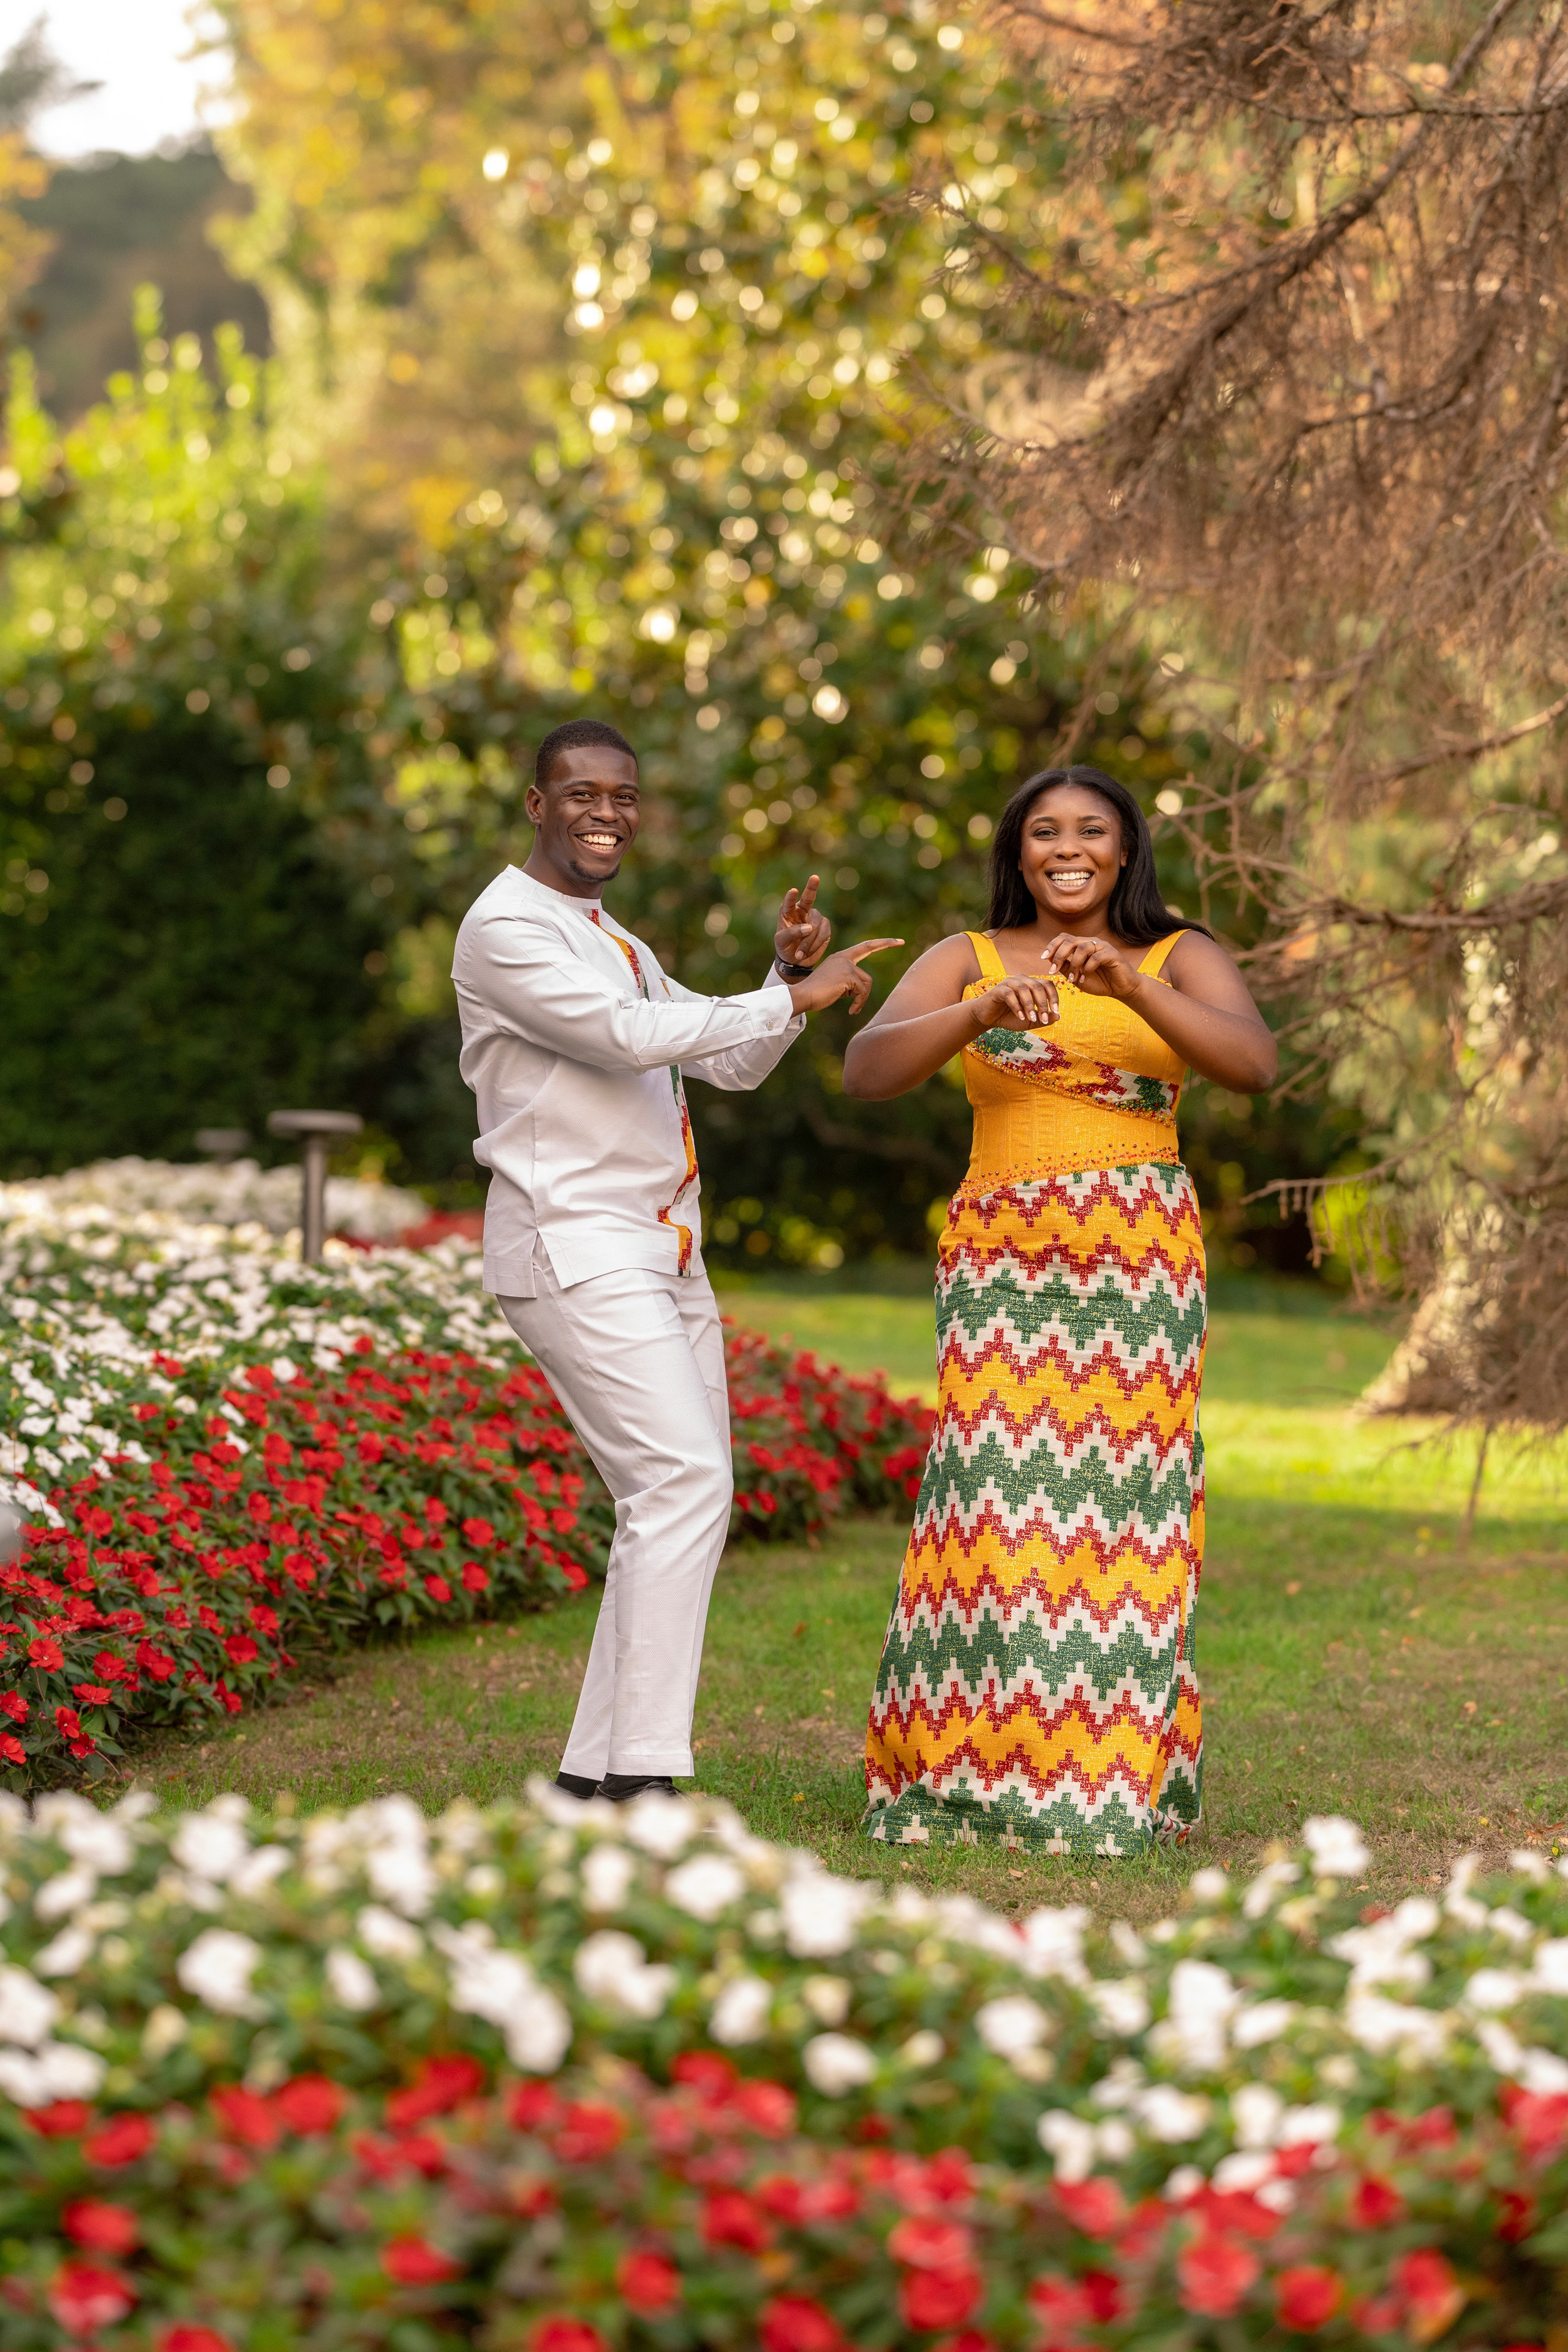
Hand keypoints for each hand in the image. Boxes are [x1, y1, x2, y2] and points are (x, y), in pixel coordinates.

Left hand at [775, 873, 831, 969]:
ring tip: (799, 954)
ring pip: (816, 925)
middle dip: (812, 888)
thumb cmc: (785, 947)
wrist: (795, 960)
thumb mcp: (781, 941)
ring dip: (808, 942)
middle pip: (808, 898)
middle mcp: (802, 911)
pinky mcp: (825, 928)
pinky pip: (823, 934)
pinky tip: (807, 952)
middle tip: (815, 877)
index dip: (791, 897)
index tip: (793, 891)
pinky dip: (815, 944)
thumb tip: (809, 928)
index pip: (789, 902)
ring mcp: (815, 918)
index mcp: (788, 911)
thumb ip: (791, 933)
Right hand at [787, 938, 902, 1015]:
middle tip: (902, 942)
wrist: (802, 996)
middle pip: (868, 966)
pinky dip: (859, 1003)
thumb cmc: (816, 994)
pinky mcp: (848, 976)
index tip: (896, 941)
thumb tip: (861, 990)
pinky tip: (851, 1010)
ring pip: (866, 983)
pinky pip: (862, 992)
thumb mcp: (834, 984)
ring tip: (852, 1007)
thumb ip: (848, 981)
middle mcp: (844, 958)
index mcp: (840, 958)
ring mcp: (846, 966)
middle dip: (887, 945)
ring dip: (862, 998)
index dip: (880, 944)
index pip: (864, 947)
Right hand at [969, 971, 1058, 1033]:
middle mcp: (1022, 980)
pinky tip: (1019, 1016)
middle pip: (1037, 986)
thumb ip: (1043, 1019)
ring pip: (1024, 988)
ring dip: (1030, 1005)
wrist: (988, 1019)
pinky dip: (1016, 1006)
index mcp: (1031, 984)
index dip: (1053, 997)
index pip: (1047, 985)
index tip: (1056, 1011)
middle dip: (1043, 1003)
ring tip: (1031, 1018)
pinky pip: (1009, 994)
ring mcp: (1009, 983)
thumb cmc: (1010, 1017)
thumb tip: (1058, 1016)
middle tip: (1043, 1019)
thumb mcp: (1029, 1021)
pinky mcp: (998, 989)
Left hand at [1039, 933, 1142, 1000]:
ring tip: (1073, 979)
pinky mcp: (1112, 954)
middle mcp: (1091, 942)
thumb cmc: (1099, 982)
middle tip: (1053, 970)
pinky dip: (1087, 968)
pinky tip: (1085, 978)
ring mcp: (1103, 946)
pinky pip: (1096, 957)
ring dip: (1074, 965)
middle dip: (1059, 955)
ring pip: (1082, 948)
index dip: (1052, 946)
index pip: (1064, 938)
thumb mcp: (1077, 976)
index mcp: (1082, 945)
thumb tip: (1048, 958)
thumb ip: (1065, 967)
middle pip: (1071, 940)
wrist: (1120, 989)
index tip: (1043, 958)